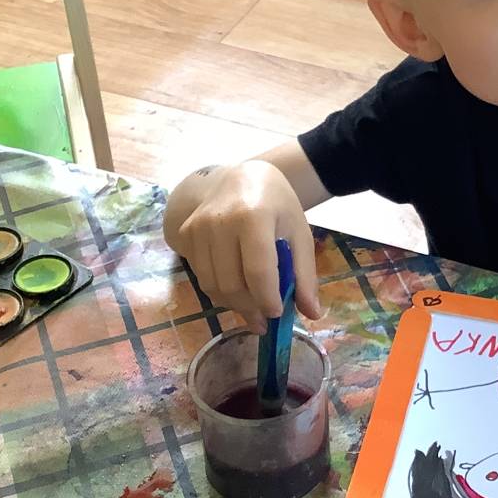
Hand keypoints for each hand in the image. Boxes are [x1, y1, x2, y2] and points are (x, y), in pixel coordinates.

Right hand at [168, 161, 323, 332]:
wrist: (242, 178)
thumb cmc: (276, 206)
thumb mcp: (299, 234)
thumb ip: (305, 275)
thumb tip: (312, 314)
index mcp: (254, 216)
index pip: (258, 271)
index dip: (267, 299)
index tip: (276, 313)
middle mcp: (219, 221)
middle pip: (231, 284)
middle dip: (249, 308)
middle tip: (263, 318)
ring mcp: (197, 227)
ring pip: (212, 285)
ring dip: (232, 304)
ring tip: (251, 307)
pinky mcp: (185, 234)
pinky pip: (201, 276)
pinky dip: (218, 290)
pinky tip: (235, 286)